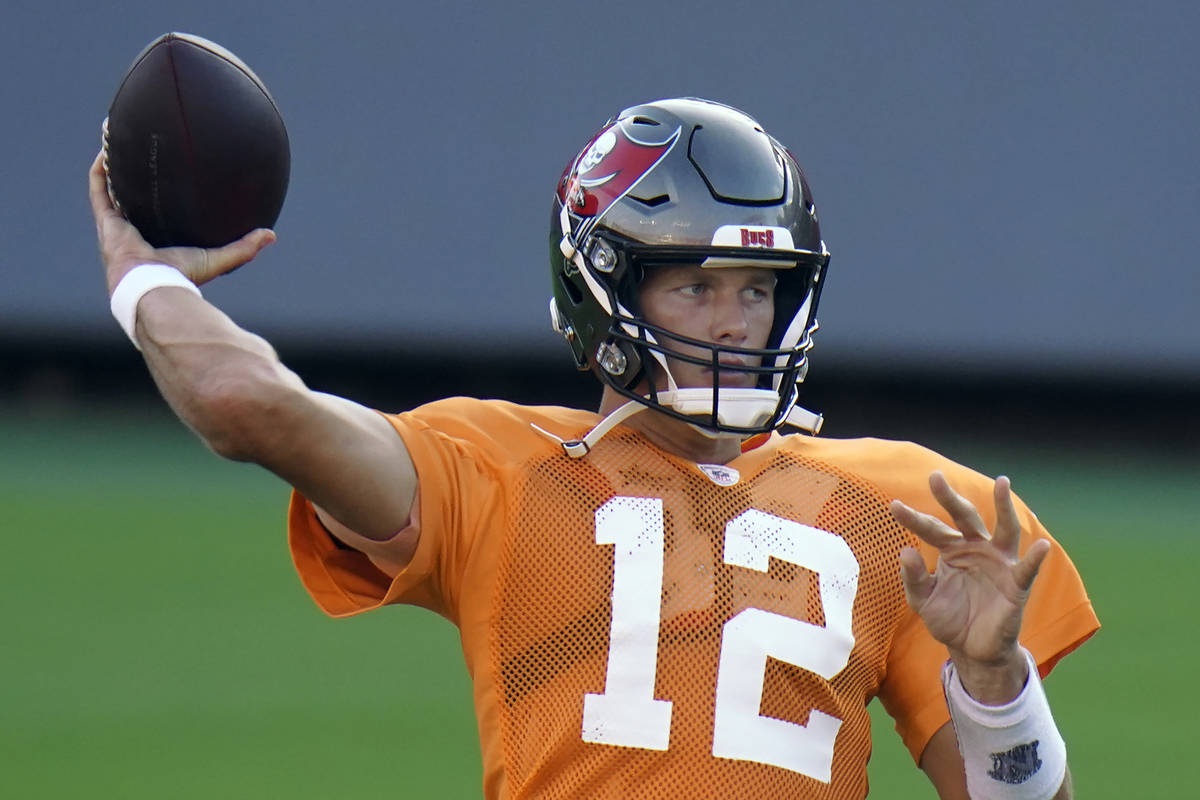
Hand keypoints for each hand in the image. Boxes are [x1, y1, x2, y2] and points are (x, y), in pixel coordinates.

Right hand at [88, 148, 275, 294]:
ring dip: (113, 163)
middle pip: (131, 196)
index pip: (156, 212)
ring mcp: (117, 225)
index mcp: (157, 239)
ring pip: (111, 187)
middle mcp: (134, 230)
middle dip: (132, 174)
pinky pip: (100, 188)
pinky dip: (102, 169)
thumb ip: (244, 247)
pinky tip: (108, 147)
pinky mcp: (106, 221)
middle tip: (139, 149)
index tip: (166, 174)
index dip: (159, 194)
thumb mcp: (219, 258)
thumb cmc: (184, 275)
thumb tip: (271, 235)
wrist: (154, 284)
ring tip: (116, 138)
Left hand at [890, 471, 1050, 703]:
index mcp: (951, 550)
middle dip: (950, 498)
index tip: (893, 506)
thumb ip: (913, 578)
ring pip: (1004, 529)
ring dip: (1004, 507)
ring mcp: (998, 563)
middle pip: (964, 517)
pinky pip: (1027, 569)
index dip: (912, 518)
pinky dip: (1035, 558)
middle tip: (935, 476)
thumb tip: (905, 550)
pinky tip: (1041, 546)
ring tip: (1003, 483)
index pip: (930, 529)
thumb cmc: (948, 618)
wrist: (971, 650)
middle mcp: (976, 549)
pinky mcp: (1015, 584)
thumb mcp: (922, 600)